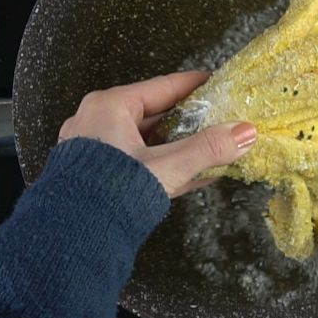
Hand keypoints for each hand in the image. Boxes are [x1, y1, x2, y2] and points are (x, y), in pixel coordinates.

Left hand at [58, 72, 256, 197]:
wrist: (73, 236)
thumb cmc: (111, 193)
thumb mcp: (167, 166)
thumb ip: (208, 149)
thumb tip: (244, 133)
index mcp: (109, 107)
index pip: (162, 87)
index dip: (193, 85)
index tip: (216, 82)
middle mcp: (97, 122)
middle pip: (154, 114)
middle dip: (188, 120)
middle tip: (218, 118)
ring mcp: (94, 149)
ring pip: (146, 141)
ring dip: (178, 146)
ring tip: (210, 148)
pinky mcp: (96, 175)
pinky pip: (137, 162)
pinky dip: (162, 164)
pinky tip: (191, 174)